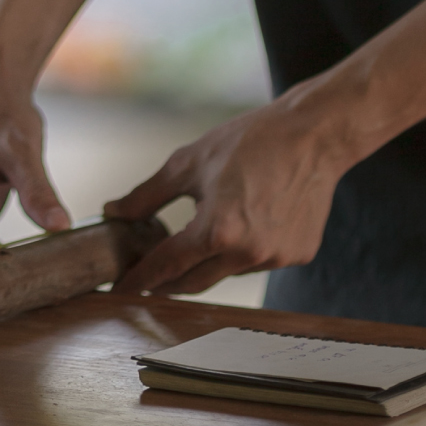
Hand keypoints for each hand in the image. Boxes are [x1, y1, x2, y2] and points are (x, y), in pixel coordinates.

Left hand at [102, 92, 348, 296]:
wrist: (313, 136)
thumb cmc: (249, 142)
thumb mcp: (189, 163)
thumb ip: (147, 195)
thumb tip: (113, 212)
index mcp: (217, 231)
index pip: (168, 265)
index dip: (141, 278)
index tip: (121, 289)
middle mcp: (248, 254)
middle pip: (195, 280)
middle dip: (168, 282)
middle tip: (149, 278)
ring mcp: (275, 258)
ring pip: (227, 271)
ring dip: (207, 261)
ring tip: (197, 239)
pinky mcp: (297, 255)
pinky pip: (258, 261)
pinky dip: (242, 250)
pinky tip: (243, 224)